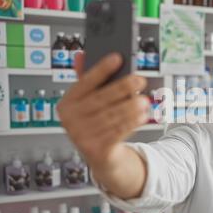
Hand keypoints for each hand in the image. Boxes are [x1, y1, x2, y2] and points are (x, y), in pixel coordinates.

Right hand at [58, 52, 149, 171]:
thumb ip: (87, 80)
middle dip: (123, 88)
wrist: (101, 156)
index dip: (101, 69)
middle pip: (100, 99)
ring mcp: (81, 136)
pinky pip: (117, 132)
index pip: (85, 82)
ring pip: (112, 116)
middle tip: (140, 79)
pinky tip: (142, 115)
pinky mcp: (96, 150)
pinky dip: (132, 122)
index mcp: (67, 103)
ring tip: (145, 100)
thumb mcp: (89, 103)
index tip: (117, 58)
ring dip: (131, 107)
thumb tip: (81, 55)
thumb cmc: (97, 122)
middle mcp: (70, 119)